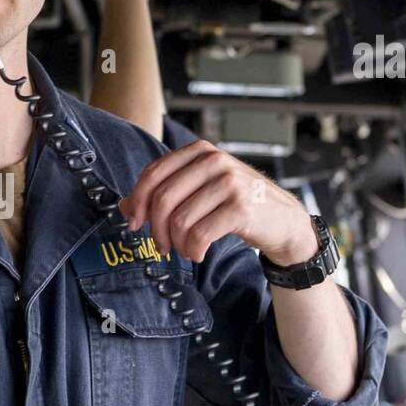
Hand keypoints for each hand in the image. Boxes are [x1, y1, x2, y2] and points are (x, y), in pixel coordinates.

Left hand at [117, 140, 316, 263]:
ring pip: (180, 220)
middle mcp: (214, 161)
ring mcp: (229, 182)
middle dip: (156, 228)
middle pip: (163, 198)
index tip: (134, 223)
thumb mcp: (200, 191)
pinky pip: (199, 235)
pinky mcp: (241, 207)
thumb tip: (123, 207)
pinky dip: (193, 250)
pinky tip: (198, 253)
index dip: (137, 201)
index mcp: (199, 151)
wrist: (282, 220)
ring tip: (185, 249)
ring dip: (177, 243)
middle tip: (161, 245)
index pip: (154, 173)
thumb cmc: (237, 204)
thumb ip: (164, 193)